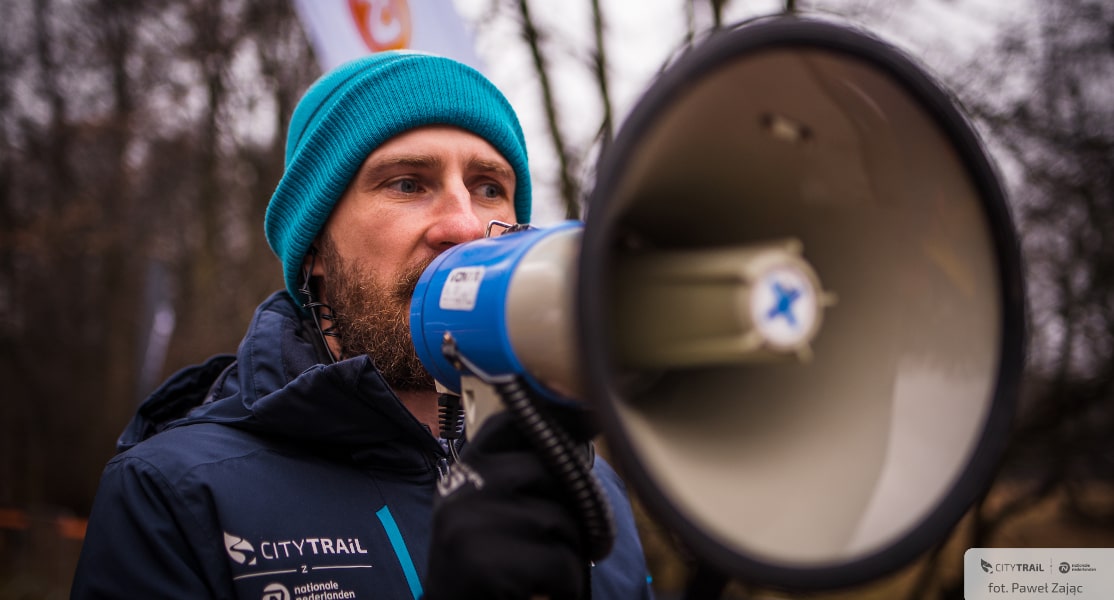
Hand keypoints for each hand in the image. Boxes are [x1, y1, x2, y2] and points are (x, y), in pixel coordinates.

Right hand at [424, 411, 588, 599]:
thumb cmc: (487, 564)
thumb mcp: (490, 509)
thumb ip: (521, 476)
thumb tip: (587, 423)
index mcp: (464, 470)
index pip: (511, 423)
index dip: (554, 426)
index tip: (587, 421)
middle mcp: (462, 489)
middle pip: (551, 473)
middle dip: (571, 512)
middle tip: (566, 542)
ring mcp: (471, 525)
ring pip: (562, 522)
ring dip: (569, 555)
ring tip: (545, 573)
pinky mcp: (486, 566)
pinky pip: (561, 565)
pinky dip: (567, 587)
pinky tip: (545, 593)